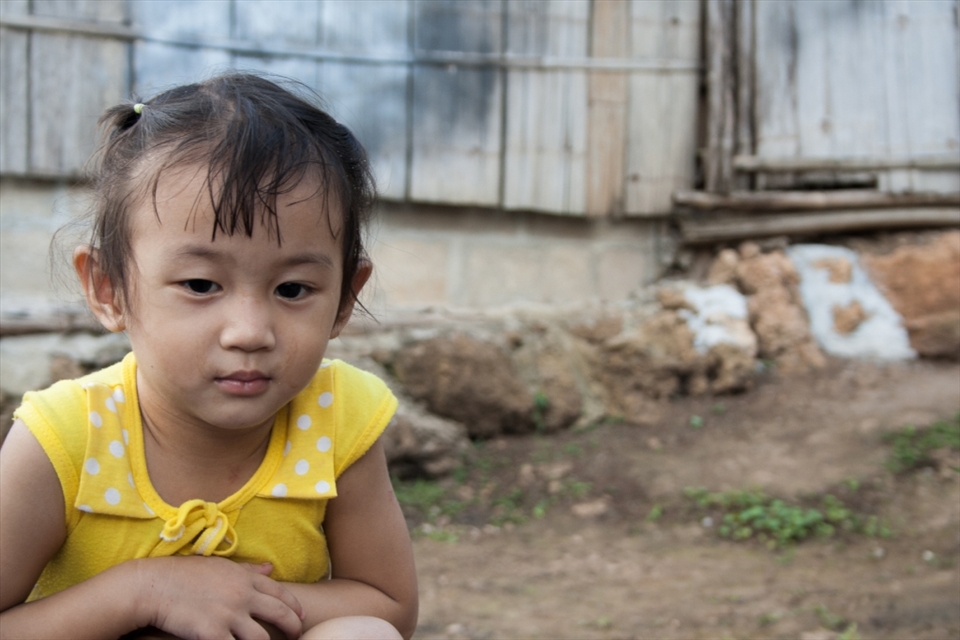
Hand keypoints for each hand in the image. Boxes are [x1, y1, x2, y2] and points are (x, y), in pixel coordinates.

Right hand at [136, 557, 303, 639]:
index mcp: (244, 578)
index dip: (295, 607)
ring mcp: (229, 615)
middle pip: (280, 614)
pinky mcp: (213, 633)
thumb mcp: (219, 565)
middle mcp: (242, 595)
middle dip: (292, 628)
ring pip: (261, 638)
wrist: (153, 586)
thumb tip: (270, 568)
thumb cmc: (182, 575)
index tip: (301, 617)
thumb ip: (247, 570)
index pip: (280, 593)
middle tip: (296, 637)